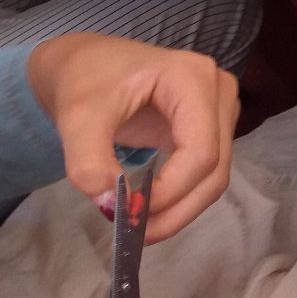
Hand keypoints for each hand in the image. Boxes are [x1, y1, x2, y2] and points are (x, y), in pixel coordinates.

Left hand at [27, 34, 239, 242]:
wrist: (84, 63)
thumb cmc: (84, 79)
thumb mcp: (77, 117)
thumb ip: (89, 163)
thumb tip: (113, 207)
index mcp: (192, 78)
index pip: (200, 151)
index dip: (170, 191)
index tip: (127, 214)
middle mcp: (218, 90)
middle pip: (215, 167)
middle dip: (177, 208)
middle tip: (133, 234)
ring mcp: (219, 108)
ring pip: (215, 176)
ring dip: (180, 209)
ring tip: (138, 225)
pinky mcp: (211, 126)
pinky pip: (205, 172)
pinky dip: (180, 197)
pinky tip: (150, 208)